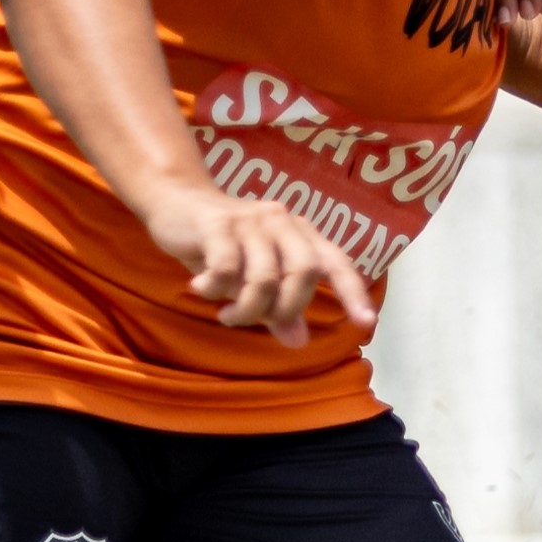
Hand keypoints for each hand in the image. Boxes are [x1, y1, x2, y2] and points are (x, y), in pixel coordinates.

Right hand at [141, 183, 376, 345]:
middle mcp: (281, 221)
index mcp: (298, 233)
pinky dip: (214, 289)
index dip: (352, 292)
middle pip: (304, 271)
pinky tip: (200, 288)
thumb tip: (298, 341)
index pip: (335, 262)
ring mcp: (250, 220)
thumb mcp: (250, 278)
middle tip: (262, 322)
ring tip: (227, 316)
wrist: (176, 200)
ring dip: (246, 309)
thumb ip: (276, 307)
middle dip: (286, 308)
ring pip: (264, 277)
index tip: (365, 322)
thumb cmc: (221, 243)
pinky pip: (225, 268)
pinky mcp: (217, 223)